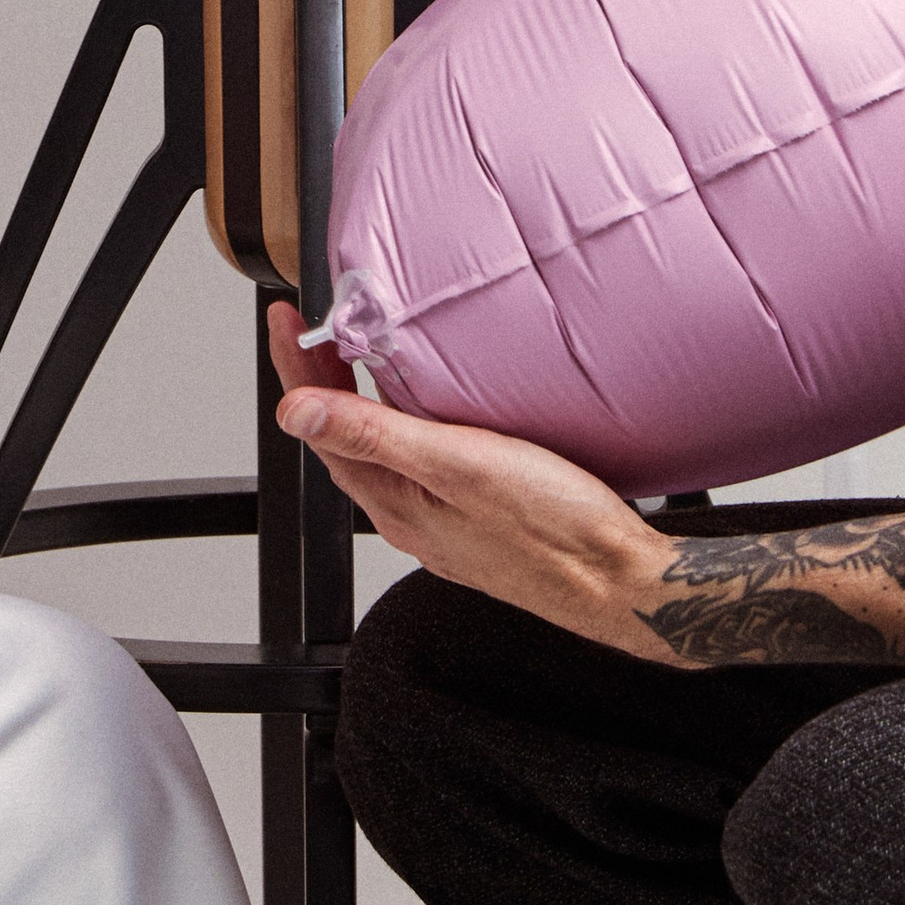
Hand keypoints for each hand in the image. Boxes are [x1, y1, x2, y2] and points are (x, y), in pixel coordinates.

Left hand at [268, 302, 660, 644]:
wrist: (621, 583)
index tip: (282, 320)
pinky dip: (402, 423)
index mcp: (397, 504)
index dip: (296, 369)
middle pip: (344, 438)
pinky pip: (417, 464)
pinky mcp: (476, 518)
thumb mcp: (460, 465)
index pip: (321, 428)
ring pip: (380, 452)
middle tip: (311, 322)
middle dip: (319, 378)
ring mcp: (443, 521)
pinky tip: (425, 408)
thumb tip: (295, 414)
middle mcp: (411, 517)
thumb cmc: (554, 529)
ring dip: (358, 400)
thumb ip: (376, 437)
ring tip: (354, 351)